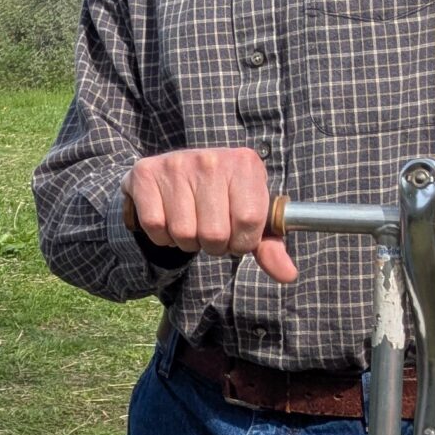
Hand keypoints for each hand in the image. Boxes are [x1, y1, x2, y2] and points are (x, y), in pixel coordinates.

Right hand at [125, 146, 297, 284]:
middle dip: (213, 245)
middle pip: (215, 233)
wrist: (173, 173)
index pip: (250, 221)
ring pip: (184, 233)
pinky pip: (155, 226)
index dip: (242, 242)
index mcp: (245, 163)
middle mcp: (211, 159)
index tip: (236, 237)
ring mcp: (176, 164)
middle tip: (209, 233)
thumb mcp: (248, 216)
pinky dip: (162, 236)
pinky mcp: (146, 173)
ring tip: (190, 225)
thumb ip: (268, 246)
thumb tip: (288, 276)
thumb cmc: (220, 198)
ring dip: (187, 243)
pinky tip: (169, 221)